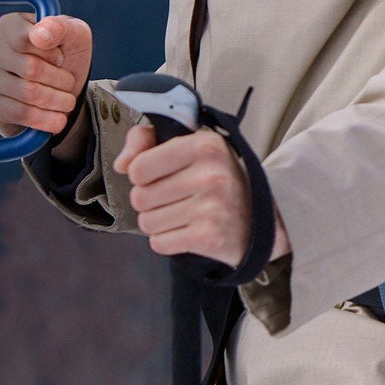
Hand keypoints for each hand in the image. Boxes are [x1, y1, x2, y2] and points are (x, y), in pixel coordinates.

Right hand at [0, 13, 91, 136]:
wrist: (63, 90)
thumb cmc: (66, 55)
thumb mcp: (73, 35)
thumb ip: (61, 27)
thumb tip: (39, 33)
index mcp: (10, 26)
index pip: (23, 39)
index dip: (50, 52)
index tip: (60, 58)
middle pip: (30, 68)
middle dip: (60, 79)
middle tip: (69, 82)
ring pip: (28, 93)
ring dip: (57, 100)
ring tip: (67, 100)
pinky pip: (22, 114)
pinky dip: (47, 118)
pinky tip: (58, 118)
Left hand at [112, 122, 290, 267]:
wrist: (264, 218)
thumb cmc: (217, 177)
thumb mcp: (189, 146)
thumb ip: (145, 140)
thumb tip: (121, 164)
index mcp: (205, 145)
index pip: (139, 167)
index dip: (142, 174)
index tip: (160, 174)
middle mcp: (211, 175)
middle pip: (139, 197)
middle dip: (149, 200)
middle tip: (175, 197)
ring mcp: (212, 208)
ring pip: (147, 222)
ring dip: (158, 221)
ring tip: (183, 214)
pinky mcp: (209, 238)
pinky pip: (159, 243)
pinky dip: (168, 240)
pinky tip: (188, 230)